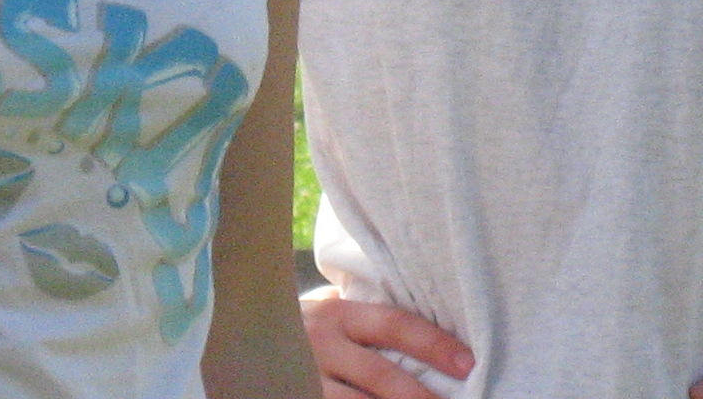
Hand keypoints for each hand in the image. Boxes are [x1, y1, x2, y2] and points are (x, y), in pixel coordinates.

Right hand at [300, 285, 474, 398]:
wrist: (234, 339)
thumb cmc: (295, 328)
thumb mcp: (325, 312)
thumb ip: (361, 318)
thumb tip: (425, 314)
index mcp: (338, 315)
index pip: (395, 325)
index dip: (433, 345)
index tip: (468, 363)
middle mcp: (320, 345)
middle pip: (381, 375)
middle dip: (420, 396)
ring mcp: (304, 379)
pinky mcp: (294, 398)